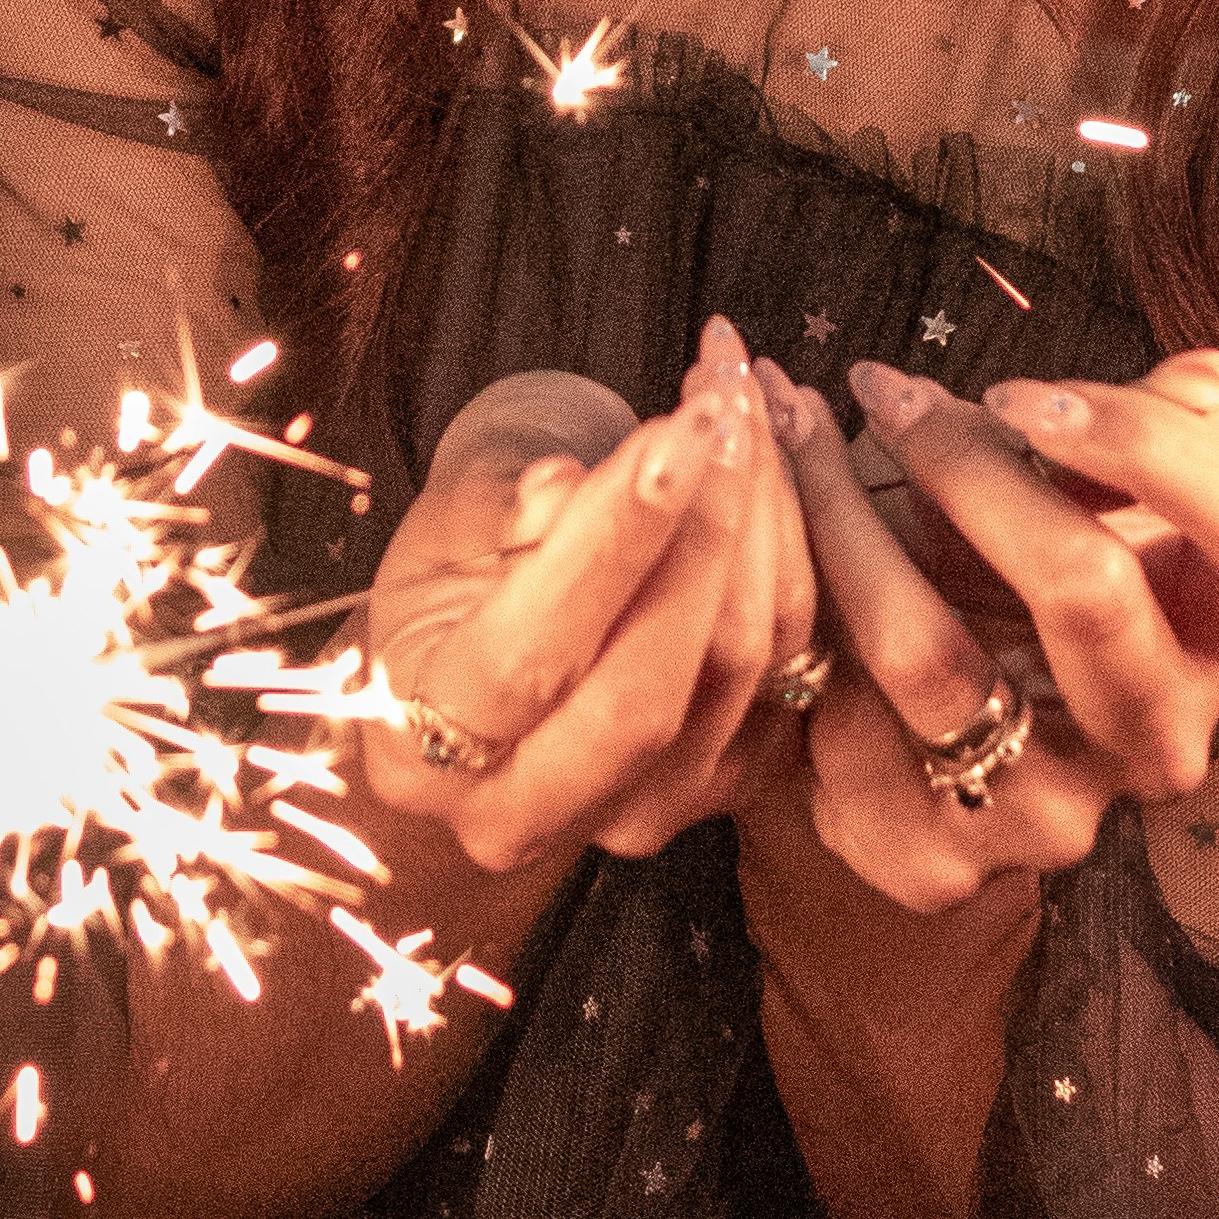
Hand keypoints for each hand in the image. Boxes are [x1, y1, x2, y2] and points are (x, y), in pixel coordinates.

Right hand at [358, 317, 819, 869]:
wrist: (484, 664)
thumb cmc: (449, 580)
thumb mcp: (444, 530)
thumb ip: (506, 514)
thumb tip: (575, 487)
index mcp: (421, 756)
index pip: (531, 657)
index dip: (612, 542)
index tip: (675, 428)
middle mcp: (525, 812)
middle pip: (650, 686)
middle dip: (706, 530)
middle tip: (725, 404)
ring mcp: (636, 814)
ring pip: (738, 671)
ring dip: (763, 522)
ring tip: (751, 404)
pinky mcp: (724, 786)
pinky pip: (791, 667)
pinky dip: (797, 556)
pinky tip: (780, 464)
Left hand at [758, 345, 1218, 913]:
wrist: (908, 738)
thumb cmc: (1011, 582)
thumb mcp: (1077, 504)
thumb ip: (1136, 437)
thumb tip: (1209, 374)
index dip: (1153, 447)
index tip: (1025, 394)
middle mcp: (1160, 741)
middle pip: (1090, 587)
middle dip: (968, 469)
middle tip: (884, 395)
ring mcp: (1054, 816)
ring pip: (931, 653)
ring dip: (845, 519)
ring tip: (795, 433)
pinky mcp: (939, 865)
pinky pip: (845, 725)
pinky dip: (794, 620)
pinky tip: (763, 551)